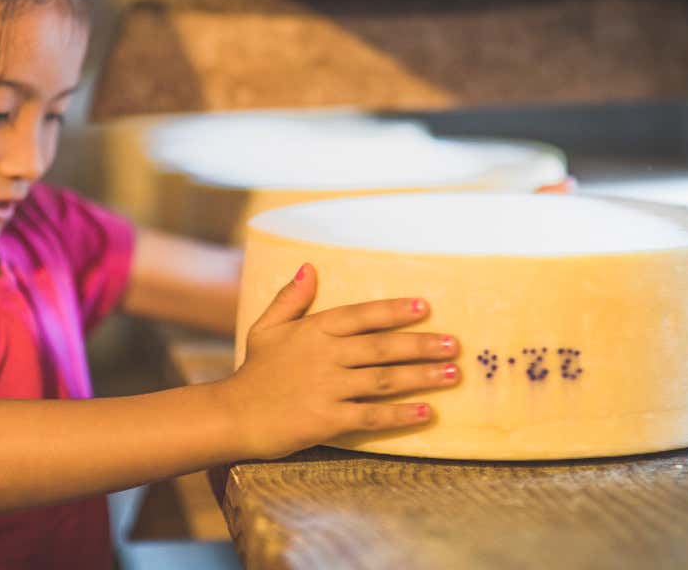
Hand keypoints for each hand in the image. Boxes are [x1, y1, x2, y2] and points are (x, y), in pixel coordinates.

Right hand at [221, 263, 460, 459]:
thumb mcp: (267, 327)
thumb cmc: (255, 371)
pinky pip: (372, 415)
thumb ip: (291, 298)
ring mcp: (328, 388)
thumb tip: (309, 267)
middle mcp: (325, 356)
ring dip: (421, 377)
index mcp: (313, 330)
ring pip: (383, 380)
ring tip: (452, 374)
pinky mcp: (328, 420)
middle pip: (382, 347)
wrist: (234, 415)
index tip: (425, 308)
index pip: (361, 315)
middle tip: (453, 345)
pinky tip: (426, 412)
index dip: (394, 311)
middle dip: (421, 345)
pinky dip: (401, 414)